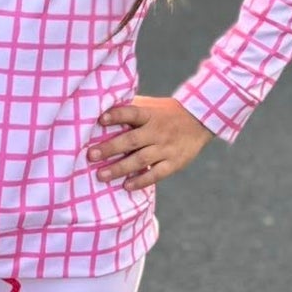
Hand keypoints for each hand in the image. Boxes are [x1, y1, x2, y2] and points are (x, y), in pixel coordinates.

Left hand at [86, 96, 211, 191]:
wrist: (199, 120)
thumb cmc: (166, 113)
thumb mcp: (151, 106)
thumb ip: (131, 109)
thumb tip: (101, 110)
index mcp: (150, 114)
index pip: (132, 113)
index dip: (117, 115)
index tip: (101, 119)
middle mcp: (157, 131)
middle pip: (132, 140)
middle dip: (110, 148)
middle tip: (91, 155)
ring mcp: (166, 148)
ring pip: (141, 160)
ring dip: (120, 168)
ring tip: (101, 175)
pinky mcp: (174, 162)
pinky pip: (156, 174)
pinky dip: (141, 181)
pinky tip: (126, 186)